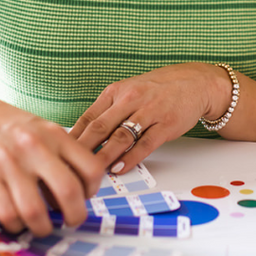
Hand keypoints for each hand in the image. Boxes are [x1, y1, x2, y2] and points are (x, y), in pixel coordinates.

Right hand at [0, 81, 106, 236]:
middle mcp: (34, 148)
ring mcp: (9, 164)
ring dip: (43, 227)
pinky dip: (16, 225)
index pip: (91, 168)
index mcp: (52, 134)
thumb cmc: (1, 122)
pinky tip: (17, 220)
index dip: (93, 190)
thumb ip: (58, 152)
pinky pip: (8, 214)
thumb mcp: (38, 127)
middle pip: (69, 193)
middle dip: (74, 216)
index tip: (85, 197)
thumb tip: (75, 189)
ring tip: (42, 226)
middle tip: (70, 221)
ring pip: (37, 211)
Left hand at [70, 63, 232, 174]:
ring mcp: (149, 111)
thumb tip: (83, 136)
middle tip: (69, 166)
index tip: (60, 153)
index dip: (73, 137)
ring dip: (104, 157)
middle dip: (82, 149)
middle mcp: (130, 99)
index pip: (88, 117)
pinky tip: (120, 167)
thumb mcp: (128, 92)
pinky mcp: (166, 124)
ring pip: (120, 137)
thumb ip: (108, 112)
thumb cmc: (157, 90)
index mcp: (115, 92)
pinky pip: (145, 144)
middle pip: (100, 127)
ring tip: (92, 172)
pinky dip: (130, 158)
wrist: (194, 83)